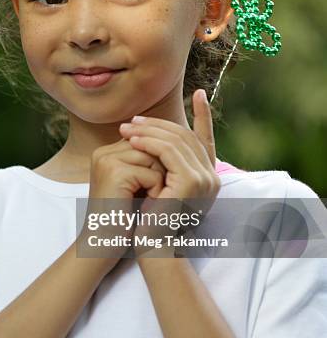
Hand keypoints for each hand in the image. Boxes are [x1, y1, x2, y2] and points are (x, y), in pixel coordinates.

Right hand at [80, 138, 166, 259]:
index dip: (161, 162)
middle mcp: (104, 152)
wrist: (103, 244)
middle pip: (152, 146)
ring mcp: (107, 160)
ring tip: (151, 200)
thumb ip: (146, 164)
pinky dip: (156, 192)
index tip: (162, 185)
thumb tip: (177, 148)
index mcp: (107, 152)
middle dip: (162, 171)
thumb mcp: (136, 185)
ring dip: (161, 182)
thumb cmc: (124, 219)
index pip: (147, 140)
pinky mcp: (114, 172)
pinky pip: (152, 174)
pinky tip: (147, 207)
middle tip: (157, 194)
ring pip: (154, 158)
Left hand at [118, 90, 219, 256]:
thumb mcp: (157, 185)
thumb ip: (162, 164)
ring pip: (176, 141)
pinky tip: (132, 139)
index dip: (204, 115)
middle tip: (133, 119)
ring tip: (126, 128)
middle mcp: (212, 177)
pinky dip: (149, 143)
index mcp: (207, 176)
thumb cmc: (149, 219)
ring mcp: (205, 179)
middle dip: (158, 124)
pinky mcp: (192, 182)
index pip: (206, 139)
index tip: (199, 93)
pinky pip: (169, 152)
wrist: (151, 244)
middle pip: (186, 136)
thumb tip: (146, 136)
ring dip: (148, 132)